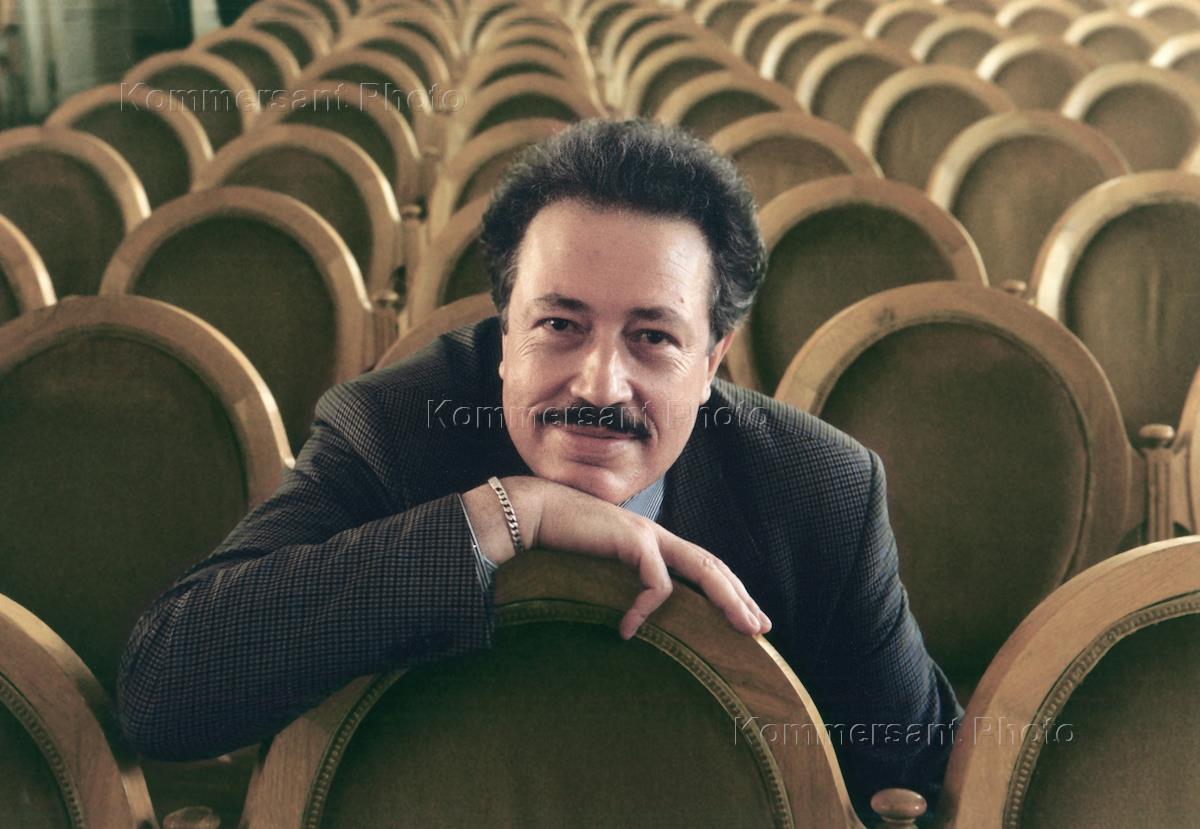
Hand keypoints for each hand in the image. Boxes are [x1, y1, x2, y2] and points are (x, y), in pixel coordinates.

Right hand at [462, 476, 771, 639]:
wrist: (531, 513)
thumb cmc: (555, 542)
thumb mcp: (593, 569)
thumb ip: (613, 584)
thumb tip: (622, 621)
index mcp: (650, 542)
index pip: (700, 565)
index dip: (726, 589)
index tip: (745, 617)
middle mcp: (655, 535)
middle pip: (712, 566)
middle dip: (740, 596)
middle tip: (762, 628)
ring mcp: (646, 535)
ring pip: (702, 568)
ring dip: (727, 598)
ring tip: (743, 628)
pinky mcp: (633, 540)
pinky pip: (655, 583)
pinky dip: (646, 608)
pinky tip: (627, 630)